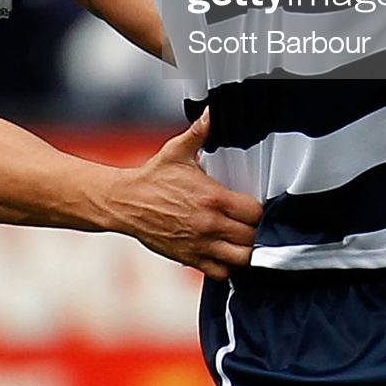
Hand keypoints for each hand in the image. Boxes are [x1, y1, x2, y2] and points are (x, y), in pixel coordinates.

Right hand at [107, 112, 260, 278]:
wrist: (124, 202)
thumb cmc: (152, 178)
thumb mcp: (176, 151)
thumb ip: (199, 132)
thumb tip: (211, 112)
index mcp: (212, 197)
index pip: (256, 213)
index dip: (260, 211)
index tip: (254, 207)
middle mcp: (210, 224)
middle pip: (253, 237)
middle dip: (256, 231)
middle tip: (249, 224)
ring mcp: (201, 244)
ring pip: (242, 258)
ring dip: (246, 251)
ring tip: (242, 240)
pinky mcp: (190, 258)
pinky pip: (221, 272)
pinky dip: (227, 266)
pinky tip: (225, 253)